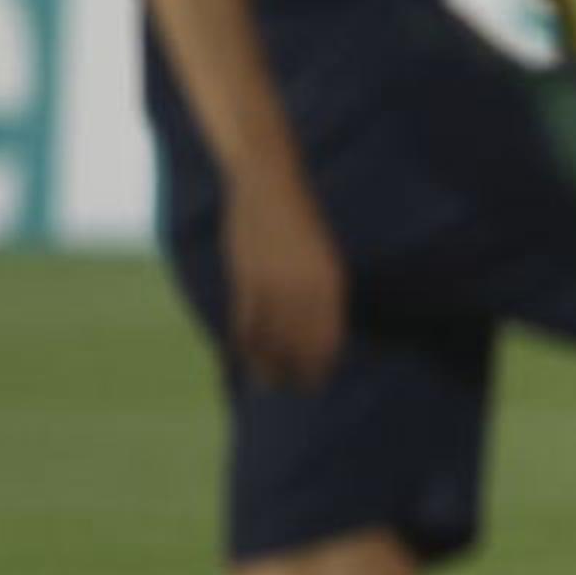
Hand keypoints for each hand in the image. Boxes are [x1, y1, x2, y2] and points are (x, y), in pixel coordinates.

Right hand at [222, 177, 345, 390]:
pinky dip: (245, 344)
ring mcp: (274, 284)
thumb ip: (318, 291)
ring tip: (268, 385)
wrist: (270, 184)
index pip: (329, 338)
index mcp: (332, 282)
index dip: (322, 364)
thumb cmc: (298, 221)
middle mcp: (306, 289)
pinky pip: (246, 322)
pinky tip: (243, 357)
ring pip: (271, 340)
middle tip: (293, 390)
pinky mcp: (246, 278)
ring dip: (268, 366)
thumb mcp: (320, 257)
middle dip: (298, 372)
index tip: (318, 381)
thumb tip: (314, 324)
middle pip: (301, 346)